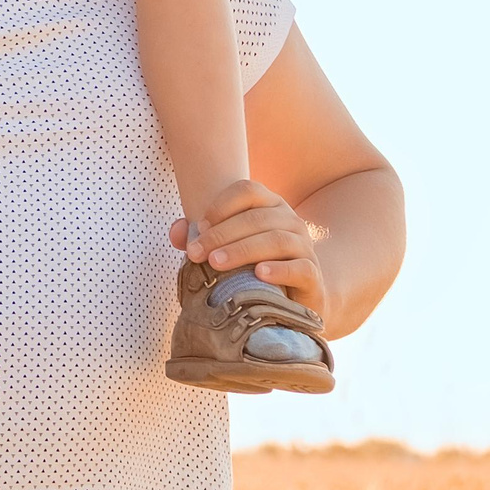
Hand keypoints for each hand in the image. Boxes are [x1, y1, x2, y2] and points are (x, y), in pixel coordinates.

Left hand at [169, 180, 332, 323]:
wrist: (296, 299)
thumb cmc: (253, 267)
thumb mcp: (228, 248)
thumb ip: (200, 237)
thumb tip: (176, 232)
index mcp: (270, 206)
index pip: (248, 190)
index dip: (221, 204)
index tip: (199, 226)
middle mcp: (290, 220)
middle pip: (256, 218)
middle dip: (221, 234)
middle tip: (196, 253)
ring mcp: (305, 247)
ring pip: (275, 240)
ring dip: (242, 250)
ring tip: (216, 263)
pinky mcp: (313, 275)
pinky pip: (300, 268)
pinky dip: (278, 269)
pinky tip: (259, 274)